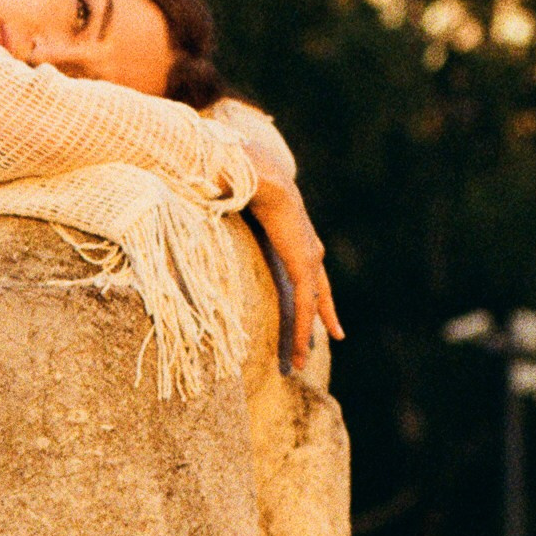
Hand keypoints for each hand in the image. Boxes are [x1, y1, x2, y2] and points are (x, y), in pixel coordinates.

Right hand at [248, 173, 341, 372]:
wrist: (260, 175)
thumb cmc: (245, 181)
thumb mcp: (239, 203)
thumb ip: (228, 208)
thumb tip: (204, 200)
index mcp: (296, 233)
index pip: (306, 270)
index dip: (308, 289)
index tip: (310, 308)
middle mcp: (309, 248)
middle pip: (318, 290)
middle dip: (323, 315)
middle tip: (331, 336)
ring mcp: (309, 258)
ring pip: (310, 305)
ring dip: (305, 334)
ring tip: (300, 359)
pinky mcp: (303, 266)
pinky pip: (304, 305)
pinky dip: (301, 329)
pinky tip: (299, 351)